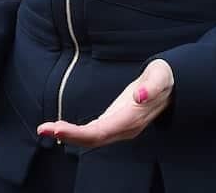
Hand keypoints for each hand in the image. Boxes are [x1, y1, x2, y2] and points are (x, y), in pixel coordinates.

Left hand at [37, 59, 173, 148]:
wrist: (172, 85)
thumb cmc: (164, 79)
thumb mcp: (161, 76)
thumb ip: (152, 86)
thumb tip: (140, 96)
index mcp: (132, 119)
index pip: (101, 131)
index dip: (79, 133)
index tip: (59, 128)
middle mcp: (125, 128)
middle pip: (93, 139)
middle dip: (67, 135)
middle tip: (43, 128)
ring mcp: (120, 127)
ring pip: (92, 138)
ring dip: (68, 135)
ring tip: (45, 128)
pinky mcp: (116, 122)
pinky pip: (94, 132)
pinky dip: (75, 132)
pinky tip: (60, 129)